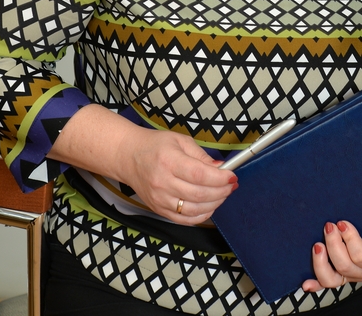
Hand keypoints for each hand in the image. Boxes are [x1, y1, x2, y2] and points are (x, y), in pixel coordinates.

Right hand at [119, 128, 237, 224]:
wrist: (128, 157)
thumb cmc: (154, 146)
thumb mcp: (180, 141)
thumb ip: (201, 156)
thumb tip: (220, 169)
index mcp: (169, 161)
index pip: (199, 175)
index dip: (220, 178)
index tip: (232, 175)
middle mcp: (163, 183)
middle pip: (199, 194)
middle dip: (221, 191)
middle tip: (231, 184)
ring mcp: (160, 199)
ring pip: (194, 210)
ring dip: (214, 204)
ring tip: (223, 194)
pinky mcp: (159, 210)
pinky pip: (184, 220)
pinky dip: (200, 215)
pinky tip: (209, 206)